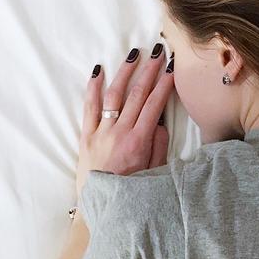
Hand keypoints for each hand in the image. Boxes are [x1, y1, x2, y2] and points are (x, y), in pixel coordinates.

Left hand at [76, 44, 173, 198]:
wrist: (100, 206)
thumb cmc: (131, 192)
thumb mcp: (154, 172)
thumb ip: (159, 146)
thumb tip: (161, 122)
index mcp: (139, 141)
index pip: (155, 104)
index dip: (164, 83)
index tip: (172, 67)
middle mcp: (119, 132)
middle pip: (137, 94)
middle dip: (149, 70)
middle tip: (157, 52)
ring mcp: (101, 132)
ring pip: (114, 95)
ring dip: (125, 73)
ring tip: (133, 55)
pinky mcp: (86, 136)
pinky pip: (89, 107)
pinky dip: (93, 88)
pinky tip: (98, 72)